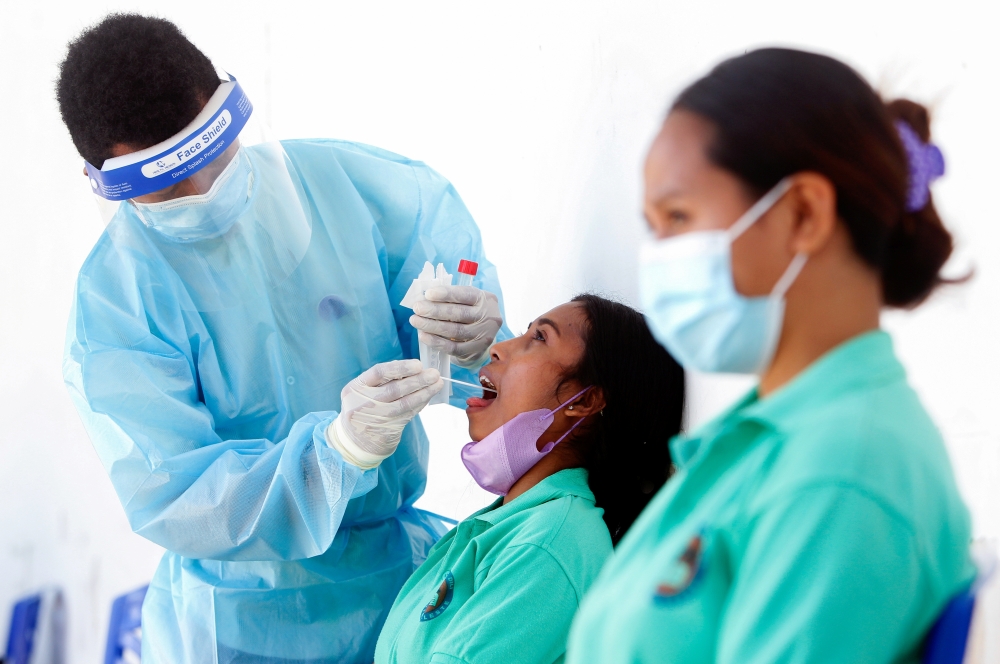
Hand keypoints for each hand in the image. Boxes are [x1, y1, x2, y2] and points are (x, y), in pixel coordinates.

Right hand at [326, 360, 442, 468]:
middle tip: (434, 374)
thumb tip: (415, 369)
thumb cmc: (363, 409)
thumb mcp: (363, 393)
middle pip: (393, 389)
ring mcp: (373, 419)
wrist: (355, 441)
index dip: (400, 368)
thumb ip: (382, 381)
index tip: (418, 365)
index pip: (378, 372)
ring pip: (403, 403)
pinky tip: (428, 397)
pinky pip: (407, 415)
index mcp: (354, 388)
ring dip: (423, 393)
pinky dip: (419, 404)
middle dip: (417, 380)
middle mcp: (361, 403)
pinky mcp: (385, 431)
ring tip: (437, 384)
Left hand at [409, 286, 502, 368]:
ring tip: (416, 321)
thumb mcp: (467, 300)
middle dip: (435, 311)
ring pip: (455, 331)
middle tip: (417, 308)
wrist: (483, 335)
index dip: (446, 294)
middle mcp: (488, 317)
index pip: (465, 295)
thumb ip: (450, 298)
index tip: (428, 294)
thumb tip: (425, 298)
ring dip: (432, 326)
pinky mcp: (475, 351)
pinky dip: (436, 342)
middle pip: (459, 314)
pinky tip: (423, 336)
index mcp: (485, 299)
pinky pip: (453, 348)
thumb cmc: (470, 312)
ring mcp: (483, 336)